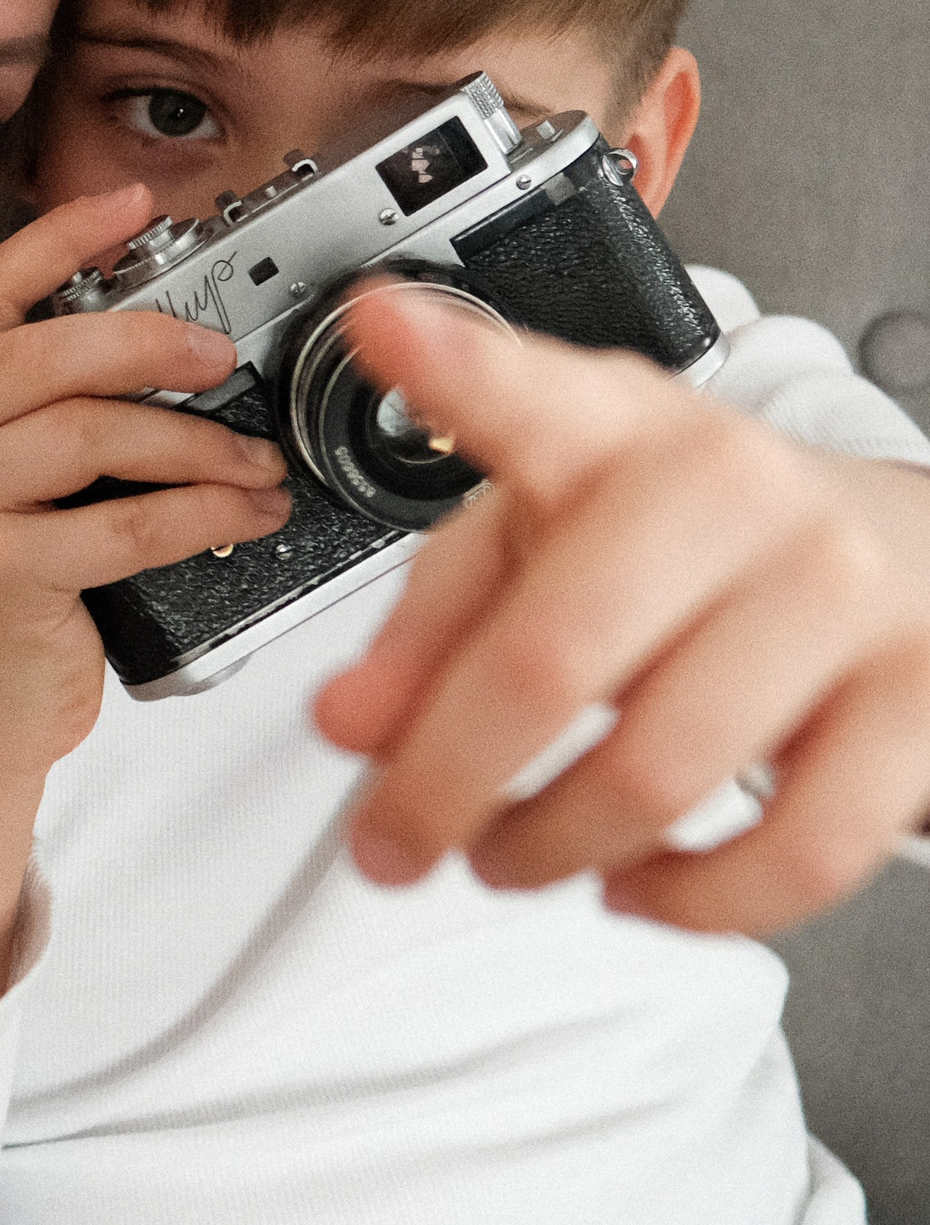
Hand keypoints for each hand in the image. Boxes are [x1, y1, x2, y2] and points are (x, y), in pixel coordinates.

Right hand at [0, 189, 290, 1001]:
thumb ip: (37, 419)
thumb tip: (161, 348)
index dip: (60, 241)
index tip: (132, 204)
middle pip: (40, 351)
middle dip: (148, 339)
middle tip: (217, 357)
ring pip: (88, 430)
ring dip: (194, 441)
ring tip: (251, 460)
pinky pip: (120, 520)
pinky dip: (199, 511)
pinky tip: (239, 513)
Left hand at [316, 288, 929, 933]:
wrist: (893, 556)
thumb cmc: (681, 550)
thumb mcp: (540, 542)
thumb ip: (428, 626)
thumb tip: (351, 726)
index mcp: (612, 431)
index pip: (528, 395)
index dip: (452, 365)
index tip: (378, 326)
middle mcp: (729, 491)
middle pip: (552, 660)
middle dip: (441, 785)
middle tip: (392, 841)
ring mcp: (837, 592)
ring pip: (658, 773)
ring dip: (550, 850)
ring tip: (507, 855)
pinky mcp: (920, 702)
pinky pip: (795, 848)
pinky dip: (692, 898)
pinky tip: (638, 883)